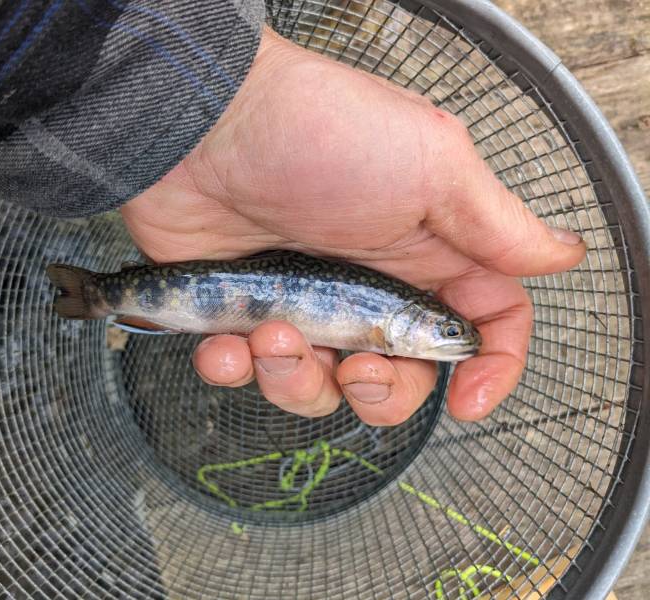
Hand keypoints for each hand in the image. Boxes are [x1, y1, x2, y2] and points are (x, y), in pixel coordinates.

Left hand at [121, 27, 584, 423]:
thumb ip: (495, 225)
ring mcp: (304, 303)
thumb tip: (561, 256)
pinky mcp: (243, 312)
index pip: (479, 328)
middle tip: (353, 364)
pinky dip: (235, 370)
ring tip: (272, 332)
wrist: (203, 123)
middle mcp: (368, 287)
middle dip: (379, 391)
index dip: (486, 371)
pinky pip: (247, 372)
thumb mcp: (432, 164)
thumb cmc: (318, 133)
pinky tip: (227, 342)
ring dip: (295, 379)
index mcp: (425, 257)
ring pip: (320, 387)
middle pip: (399, 378)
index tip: (467, 400)